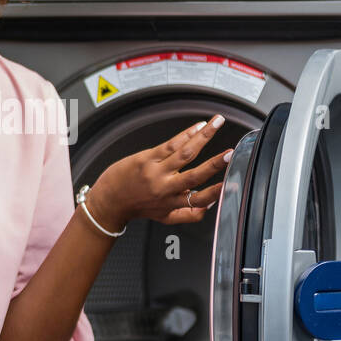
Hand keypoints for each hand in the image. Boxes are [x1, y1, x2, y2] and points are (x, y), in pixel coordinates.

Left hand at [85, 114, 230, 227]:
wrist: (108, 201)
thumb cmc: (136, 205)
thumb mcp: (164, 217)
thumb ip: (188, 214)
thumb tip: (209, 208)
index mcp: (172, 203)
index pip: (200, 199)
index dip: (216, 191)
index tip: (232, 182)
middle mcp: (165, 188)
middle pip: (195, 175)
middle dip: (215, 164)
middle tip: (231, 153)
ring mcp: (156, 172)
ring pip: (185, 153)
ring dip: (204, 136)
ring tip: (218, 123)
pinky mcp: (146, 158)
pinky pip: (171, 144)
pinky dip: (187, 133)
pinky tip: (198, 126)